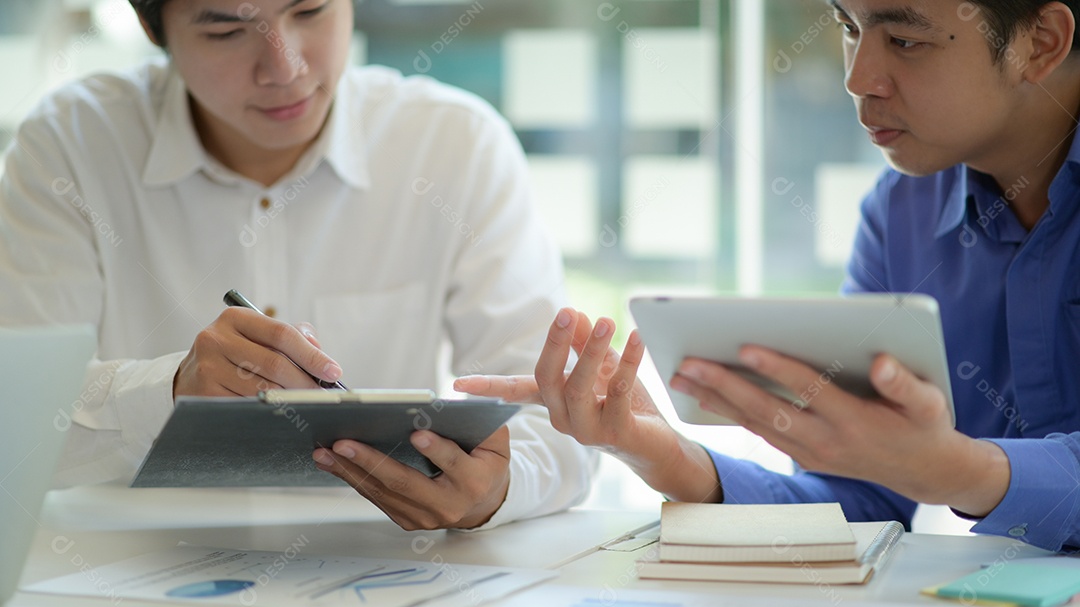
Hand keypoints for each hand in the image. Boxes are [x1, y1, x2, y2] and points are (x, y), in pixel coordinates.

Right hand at [174, 307, 342, 397]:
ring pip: (261, 389)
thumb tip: (319, 350)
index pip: (281, 334)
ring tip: (306, 405)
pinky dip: (267, 412)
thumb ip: (292, 336)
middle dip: (304, 382)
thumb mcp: (257, 336)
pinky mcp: (202, 394)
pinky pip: (246, 406)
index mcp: (236, 318)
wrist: (190, 376)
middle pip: (274, 364)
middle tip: (323, 395)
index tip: (333, 371)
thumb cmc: (236, 355)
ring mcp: (207, 367)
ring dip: (289, 400)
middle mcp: (216, 338)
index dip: (311, 355)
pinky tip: (280, 414)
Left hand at [312, 427, 510, 529]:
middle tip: (344, 442)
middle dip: (371, 461)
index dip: (436, 450)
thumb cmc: (485, 465)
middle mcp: (447, 505)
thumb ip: (484, 423)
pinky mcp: (407, 520)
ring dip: (351, 470)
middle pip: (405, 483)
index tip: (417, 433)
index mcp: (473, 482)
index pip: (453, 465)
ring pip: (383, 492)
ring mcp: (425, 517)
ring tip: (326, 450)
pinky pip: (376, 498)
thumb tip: (458, 402)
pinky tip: (333, 462)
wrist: (483, 503)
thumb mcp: (496, 442)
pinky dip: (353, 478)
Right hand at [456, 307, 721, 502]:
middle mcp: (563, 418)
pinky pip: (617, 394)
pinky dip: (628, 363)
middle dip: (555, 343)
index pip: (515, 391)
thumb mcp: (602, 367)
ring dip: (592, 351)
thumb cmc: (624, 404)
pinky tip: (637, 340)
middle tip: (567, 311)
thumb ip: (586, 343)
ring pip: (578, 388)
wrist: (656, 445)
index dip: (487, 387)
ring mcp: (587, 430)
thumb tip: (574, 314)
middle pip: (547, 378)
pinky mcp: (616, 434)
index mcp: (554, 401)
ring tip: (607, 322)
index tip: (457, 386)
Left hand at [671, 346, 1009, 515]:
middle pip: (767, 410)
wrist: (924, 472)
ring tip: (680, 376)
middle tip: (687, 363)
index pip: (809, 391)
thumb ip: (905, 384)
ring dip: (715, 400)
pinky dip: (731, 414)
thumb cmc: (925, 426)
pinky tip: (703, 395)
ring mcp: (811, 453)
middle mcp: (826, 441)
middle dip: (725, 386)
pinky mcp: (803, 456)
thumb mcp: (929, 404)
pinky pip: (760, 433)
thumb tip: (882, 362)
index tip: (746, 347)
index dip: (778, 370)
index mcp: (855, 422)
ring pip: (755, 424)